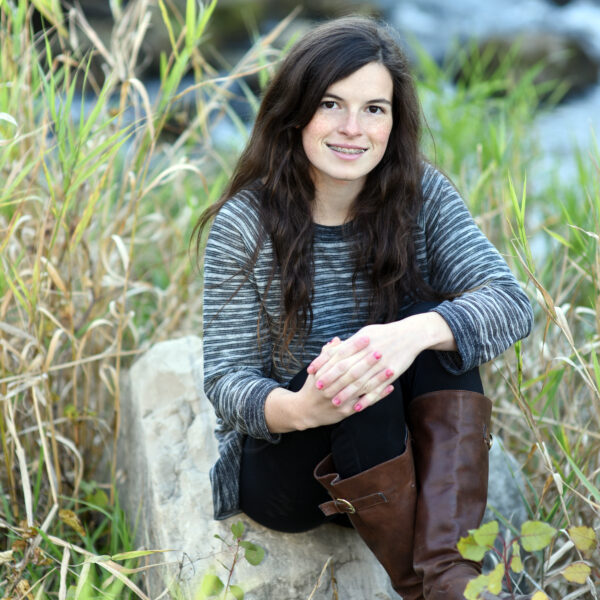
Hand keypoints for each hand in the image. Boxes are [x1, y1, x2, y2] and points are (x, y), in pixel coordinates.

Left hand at [309, 313, 455, 412]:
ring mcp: (381, 364)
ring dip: (346, 392)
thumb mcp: (365, 332)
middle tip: (318, 388)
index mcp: (362, 341)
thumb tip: (331, 349)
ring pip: (360, 381)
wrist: (411, 334)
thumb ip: (349, 343)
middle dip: (331, 379)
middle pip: (346, 368)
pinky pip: (377, 389)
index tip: (311, 370)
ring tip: (334, 401)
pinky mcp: (392, 374)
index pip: (338, 353)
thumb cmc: (385, 333)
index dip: (324, 362)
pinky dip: (366, 399)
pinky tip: (356, 406)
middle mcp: (370, 353)